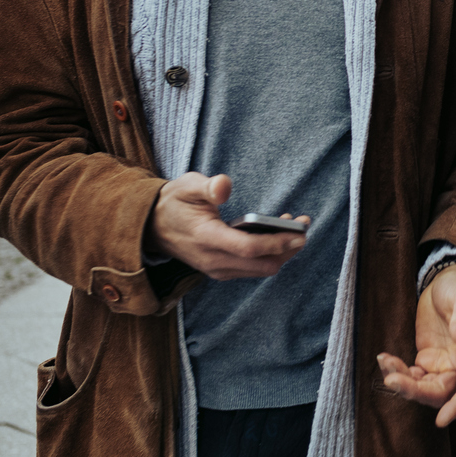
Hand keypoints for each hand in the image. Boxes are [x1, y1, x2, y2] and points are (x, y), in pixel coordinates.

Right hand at [145, 172, 307, 280]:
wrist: (151, 227)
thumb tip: (225, 185)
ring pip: (260, 269)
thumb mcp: (187, 186)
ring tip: (294, 227)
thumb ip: (208, 186)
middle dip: (288, 247)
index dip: (277, 242)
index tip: (299, 231)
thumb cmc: (173, 202)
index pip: (248, 248)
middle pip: (261, 264)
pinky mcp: (221, 270)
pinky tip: (277, 235)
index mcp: (206, 238)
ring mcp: (217, 269)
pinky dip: (269, 255)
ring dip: (281, 252)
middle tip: (304, 225)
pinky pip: (252, 268)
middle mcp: (213, 260)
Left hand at [377, 263, 455, 427]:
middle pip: (441, 394)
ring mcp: (441, 365)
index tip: (441, 420)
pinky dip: (396, 372)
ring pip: (423, 389)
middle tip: (392, 379)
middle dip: (416, 392)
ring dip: (402, 383)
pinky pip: (411, 377)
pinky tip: (385, 358)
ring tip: (385, 361)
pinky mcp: (426, 360)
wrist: (445, 281)